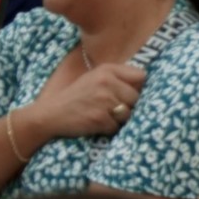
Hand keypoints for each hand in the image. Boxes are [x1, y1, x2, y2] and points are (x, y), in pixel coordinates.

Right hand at [28, 62, 145, 138]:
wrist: (52, 114)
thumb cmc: (77, 96)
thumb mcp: (95, 77)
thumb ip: (118, 77)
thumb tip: (145, 84)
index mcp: (108, 70)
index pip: (141, 76)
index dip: (138, 87)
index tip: (130, 94)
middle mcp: (107, 82)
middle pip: (136, 97)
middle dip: (128, 105)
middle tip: (112, 108)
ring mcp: (103, 101)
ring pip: (128, 114)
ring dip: (119, 119)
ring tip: (103, 115)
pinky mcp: (100, 119)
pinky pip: (117, 127)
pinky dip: (109, 128)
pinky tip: (97, 123)